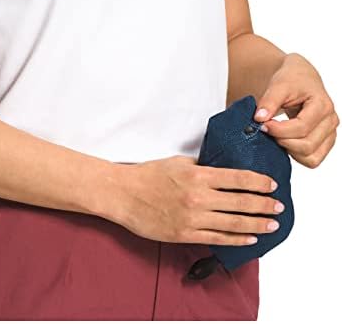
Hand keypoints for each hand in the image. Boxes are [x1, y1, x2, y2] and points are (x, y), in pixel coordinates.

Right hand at [112, 156, 283, 245]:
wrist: (124, 194)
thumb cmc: (149, 175)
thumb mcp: (178, 163)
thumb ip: (202, 167)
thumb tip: (224, 171)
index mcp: (198, 176)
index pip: (238, 179)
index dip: (259, 182)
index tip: (272, 185)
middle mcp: (199, 198)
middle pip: (241, 202)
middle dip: (264, 204)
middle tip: (278, 206)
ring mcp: (193, 218)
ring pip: (233, 223)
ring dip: (257, 224)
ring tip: (272, 223)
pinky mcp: (185, 234)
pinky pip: (217, 239)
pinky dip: (237, 239)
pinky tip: (250, 238)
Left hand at [254, 52, 338, 167]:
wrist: (299, 79)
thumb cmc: (291, 80)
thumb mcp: (278, 85)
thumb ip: (269, 101)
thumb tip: (259, 118)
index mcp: (322, 105)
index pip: (302, 128)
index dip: (279, 130)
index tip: (262, 124)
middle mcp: (330, 121)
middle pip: (307, 145)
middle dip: (282, 140)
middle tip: (267, 130)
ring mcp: (329, 134)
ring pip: (310, 158)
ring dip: (289, 150)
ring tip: (276, 135)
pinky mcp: (324, 143)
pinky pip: (312, 160)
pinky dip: (296, 155)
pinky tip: (284, 141)